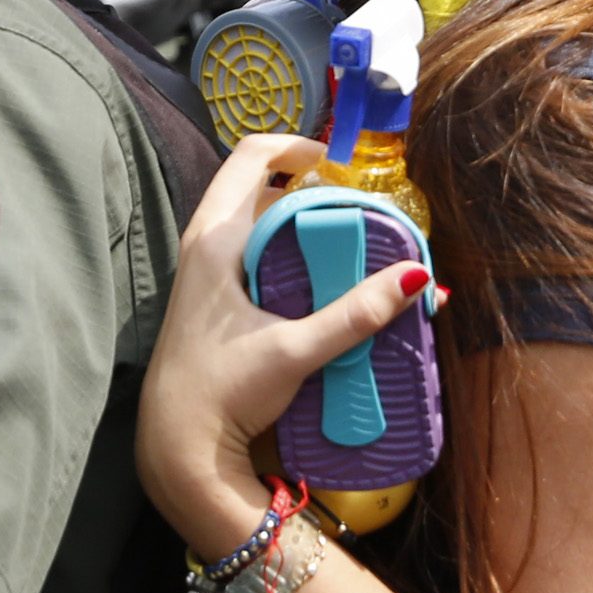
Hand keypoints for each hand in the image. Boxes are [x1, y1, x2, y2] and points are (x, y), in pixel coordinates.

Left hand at [135, 133, 431, 555]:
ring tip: (349, 238)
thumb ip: (354, 315)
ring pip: (259, 220)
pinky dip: (291, 249)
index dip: (299, 145)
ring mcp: (206, 271)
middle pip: (262, 185)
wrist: (177, 448)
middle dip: (312, 186)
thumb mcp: (294, 351)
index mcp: (214, 239)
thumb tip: (415, 278)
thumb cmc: (221, 393)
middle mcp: (205, 245)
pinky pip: (257, 251)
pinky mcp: (215, 298)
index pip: (253, 155)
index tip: (342, 162)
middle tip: (359, 205)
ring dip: (302, 220)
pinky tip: (323, 277)